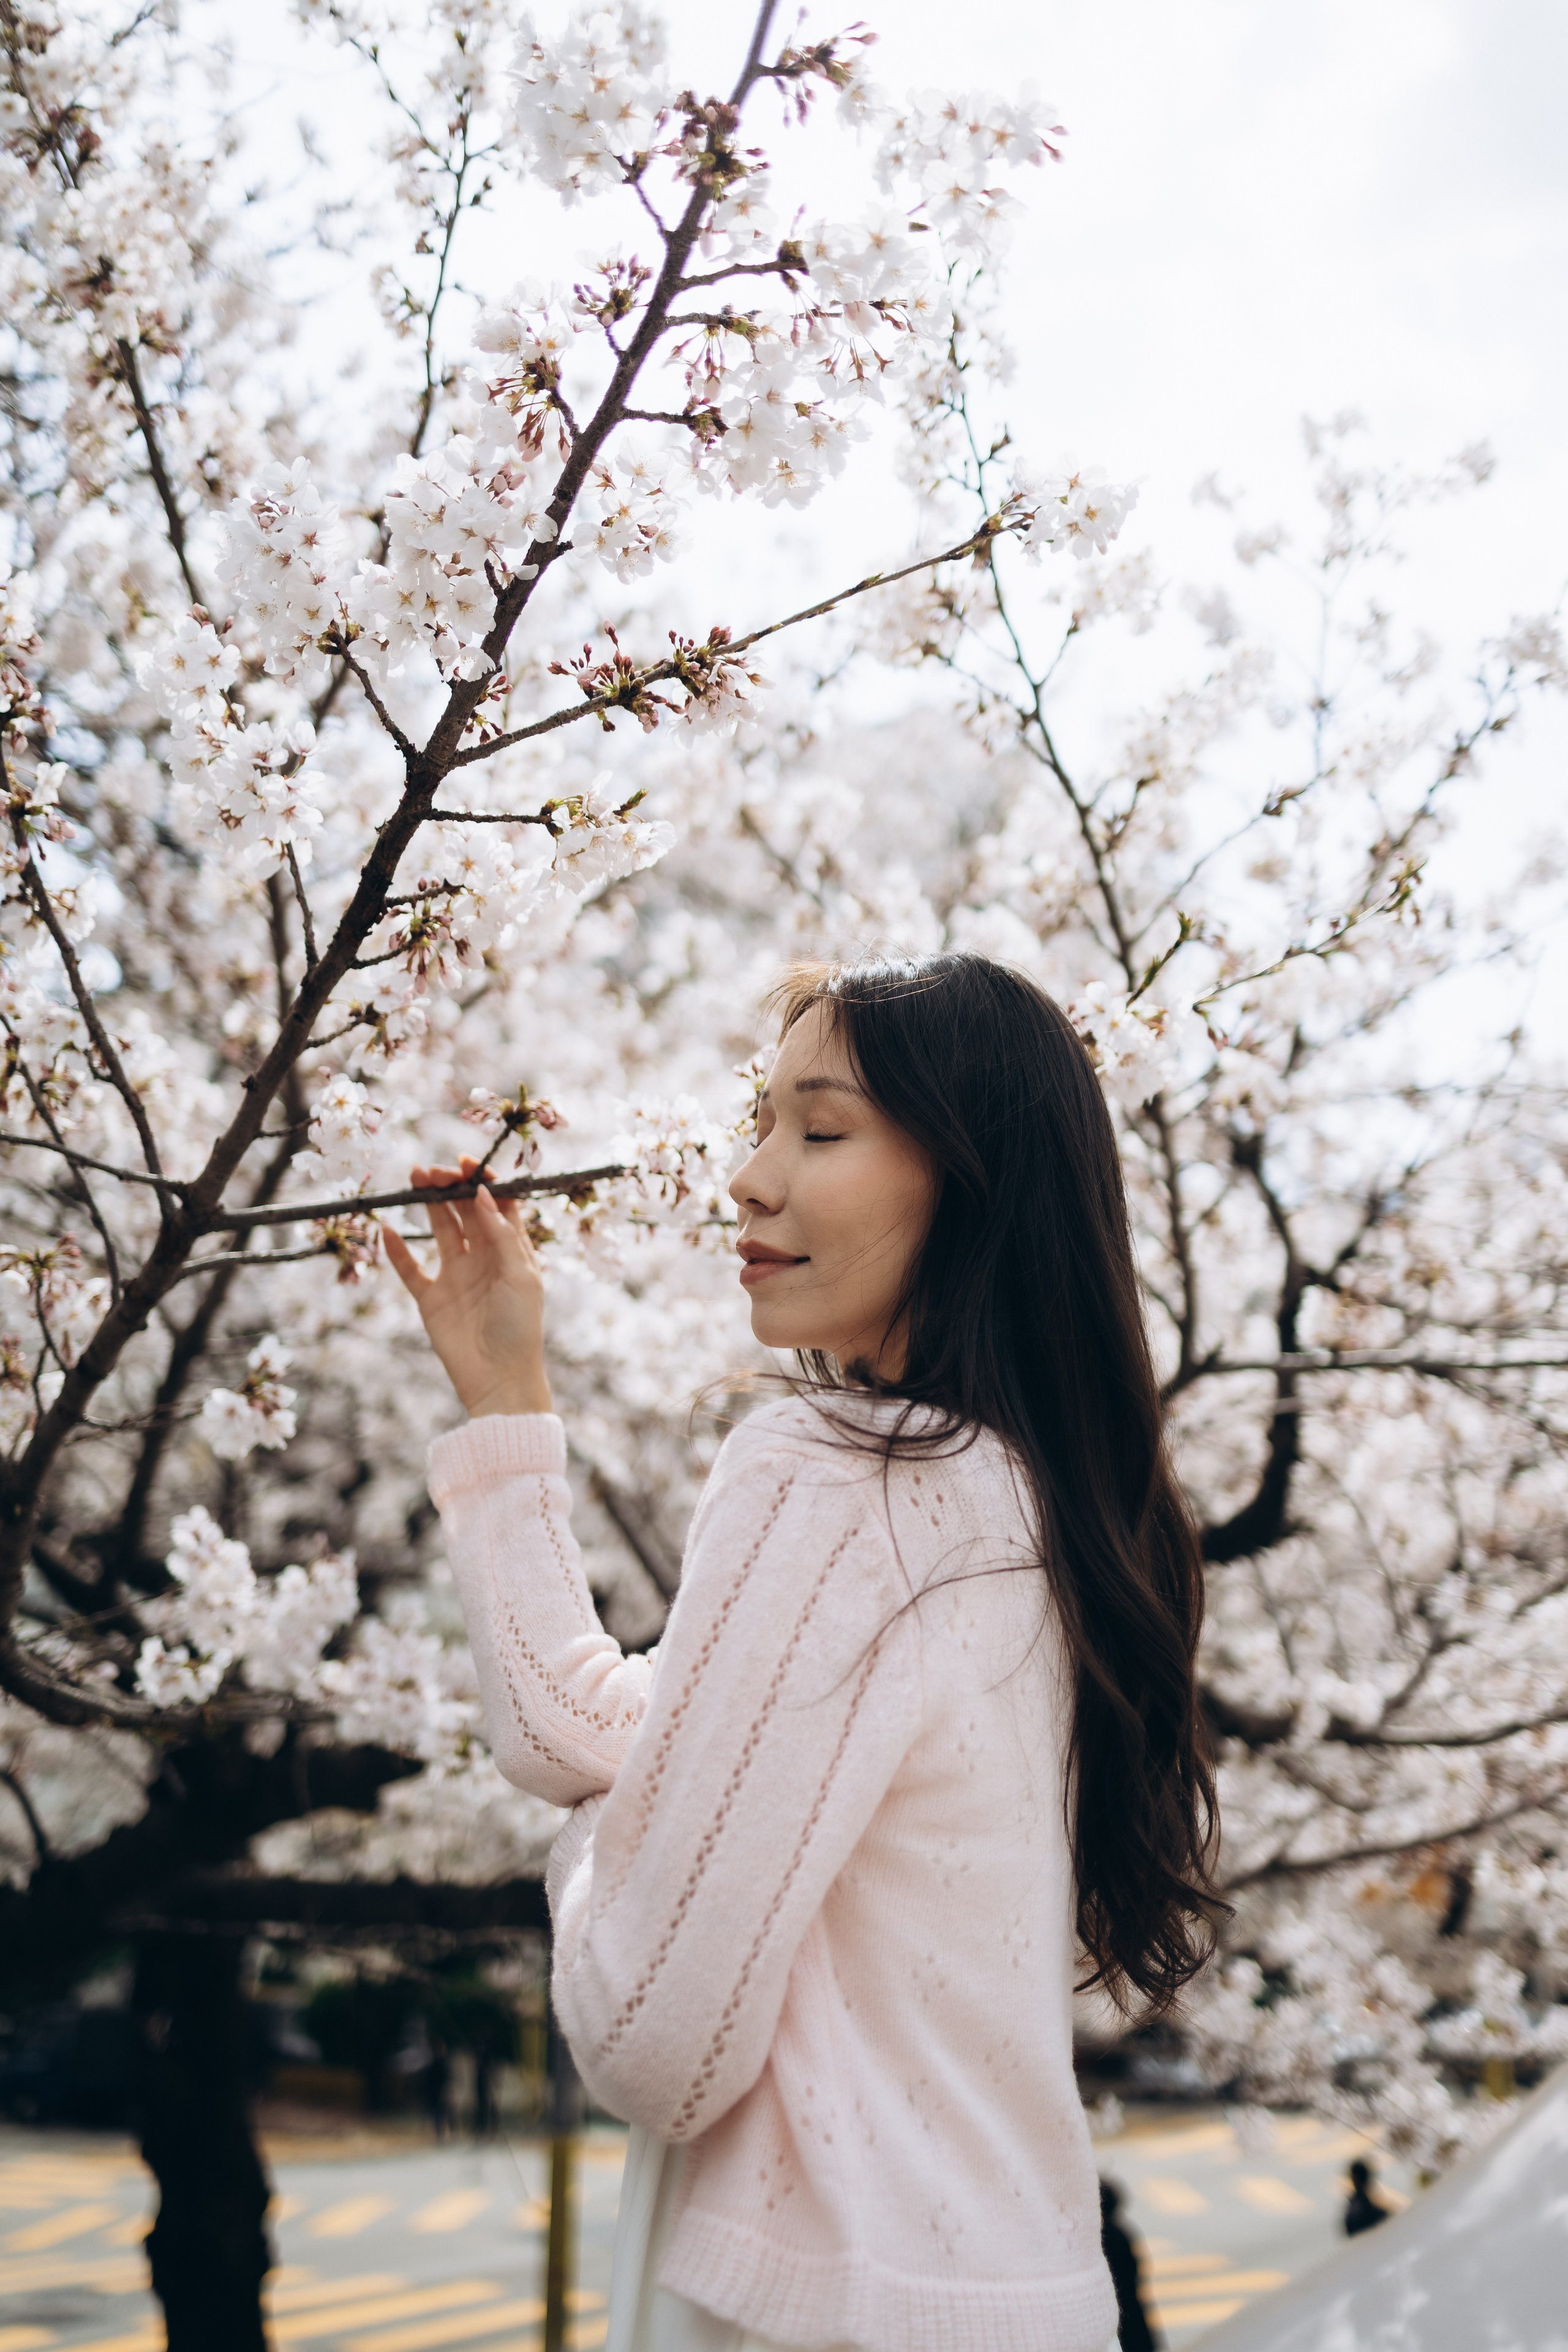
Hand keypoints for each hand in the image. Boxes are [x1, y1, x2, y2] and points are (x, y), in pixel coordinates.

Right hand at [382, 1156, 552, 1418]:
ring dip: (428, 1205)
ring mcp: (455, 1276)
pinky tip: (387, 1228)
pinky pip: (409, 1269)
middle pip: (464, 1211)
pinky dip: (397, 1250)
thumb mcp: (521, 1276)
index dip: (482, 1181)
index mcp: (511, 1250)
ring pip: (439, 1229)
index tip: (466, 1162)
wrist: (499, 1379)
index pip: (496, 1205)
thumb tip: (482, 1193)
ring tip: (414, 1179)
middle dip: (450, 1187)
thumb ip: (502, 1235)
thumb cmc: (520, 1328)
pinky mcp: (431, 1298)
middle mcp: (483, 1258)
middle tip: (432, 1171)